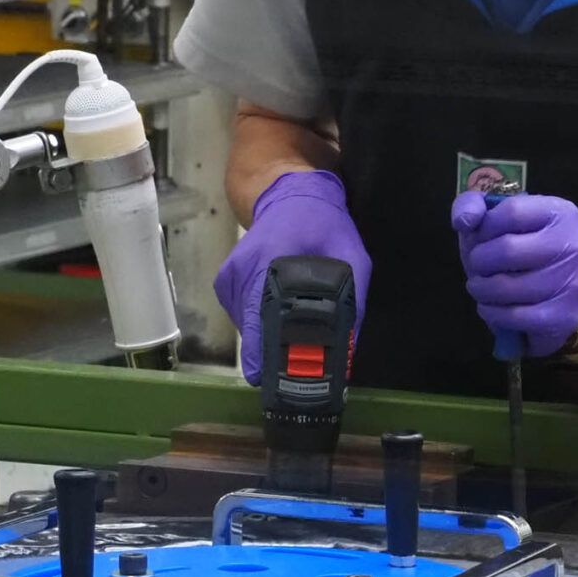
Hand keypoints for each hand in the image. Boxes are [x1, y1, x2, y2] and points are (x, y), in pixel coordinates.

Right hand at [212, 170, 371, 383]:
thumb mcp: (352, 256)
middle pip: (254, 332)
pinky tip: (281, 320)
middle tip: (301, 381)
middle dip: (276, 358)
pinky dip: (263, 327)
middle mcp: (241, 272)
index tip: (285, 383)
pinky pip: (244, 320)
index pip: (262, 316)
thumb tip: (347, 351)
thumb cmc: (322, 221)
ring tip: (297, 350)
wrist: (285, 193)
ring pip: (248, 330)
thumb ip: (352, 302)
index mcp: (270, 259)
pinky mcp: (225, 285)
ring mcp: (228, 279)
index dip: (272, 355)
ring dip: (271, 342)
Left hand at [449, 190, 577, 358]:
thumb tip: (465, 221)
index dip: (485, 227)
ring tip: (480, 286)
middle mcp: (573, 245)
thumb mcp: (492, 219)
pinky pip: (515, 316)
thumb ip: (471, 205)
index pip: (512, 212)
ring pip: (508, 287)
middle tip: (478, 266)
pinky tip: (491, 307)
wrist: (549, 293)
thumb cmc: (517, 249)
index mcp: (560, 213)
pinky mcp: (564, 316)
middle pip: (508, 250)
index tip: (481, 238)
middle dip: (479, 260)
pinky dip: (493, 313)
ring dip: (481, 289)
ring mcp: (572, 283)